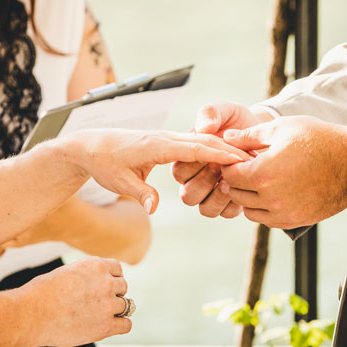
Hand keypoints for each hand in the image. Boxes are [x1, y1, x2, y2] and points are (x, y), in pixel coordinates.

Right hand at [19, 257, 130, 346]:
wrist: (31, 314)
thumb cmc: (42, 293)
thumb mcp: (67, 272)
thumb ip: (87, 276)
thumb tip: (98, 284)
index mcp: (96, 265)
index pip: (117, 269)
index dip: (110, 279)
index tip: (100, 288)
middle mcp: (106, 281)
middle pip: (123, 287)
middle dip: (112, 295)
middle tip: (94, 305)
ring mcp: (109, 304)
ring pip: (126, 306)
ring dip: (114, 311)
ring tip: (94, 317)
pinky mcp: (106, 325)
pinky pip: (126, 325)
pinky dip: (119, 326)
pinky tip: (107, 327)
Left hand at [65, 129, 248, 214]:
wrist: (90, 146)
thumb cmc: (104, 163)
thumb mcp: (120, 182)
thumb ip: (140, 193)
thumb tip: (154, 208)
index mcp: (156, 145)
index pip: (195, 148)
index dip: (220, 153)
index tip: (241, 159)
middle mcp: (164, 137)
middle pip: (204, 141)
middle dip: (230, 148)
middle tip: (256, 157)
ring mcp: (165, 137)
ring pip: (200, 140)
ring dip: (223, 147)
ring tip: (248, 156)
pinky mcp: (164, 141)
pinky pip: (192, 143)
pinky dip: (210, 148)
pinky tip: (223, 157)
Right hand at [172, 102, 270, 217]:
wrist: (260, 130)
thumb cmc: (236, 120)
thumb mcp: (223, 110)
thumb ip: (210, 113)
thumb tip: (203, 129)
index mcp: (185, 160)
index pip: (180, 172)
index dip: (196, 164)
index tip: (214, 154)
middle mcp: (195, 181)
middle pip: (188, 195)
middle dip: (206, 182)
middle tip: (223, 167)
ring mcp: (212, 194)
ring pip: (206, 209)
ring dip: (220, 196)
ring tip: (234, 178)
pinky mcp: (230, 203)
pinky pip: (226, 213)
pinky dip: (235, 203)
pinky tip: (245, 186)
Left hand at [219, 116, 346, 228]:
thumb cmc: (318, 139)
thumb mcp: (281, 128)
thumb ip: (249, 136)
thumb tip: (226, 139)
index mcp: (263, 174)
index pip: (230, 175)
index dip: (230, 164)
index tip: (239, 156)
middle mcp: (270, 199)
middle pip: (237, 195)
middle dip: (238, 181)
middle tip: (248, 167)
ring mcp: (284, 213)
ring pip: (250, 211)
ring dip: (250, 197)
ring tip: (261, 181)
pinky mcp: (297, 221)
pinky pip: (268, 220)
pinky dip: (265, 209)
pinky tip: (275, 192)